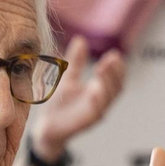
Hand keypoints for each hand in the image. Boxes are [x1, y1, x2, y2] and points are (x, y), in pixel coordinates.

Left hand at [31, 36, 126, 160]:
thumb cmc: (60, 104)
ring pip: (108, 98)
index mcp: (99, 91)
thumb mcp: (68, 78)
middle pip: (117, 87)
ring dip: (108, 82)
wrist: (47, 126)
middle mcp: (101, 102)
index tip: (114, 54)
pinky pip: (96, 111)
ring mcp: (95, 113)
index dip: (117, 67)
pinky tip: (95, 89)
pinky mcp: (86, 122)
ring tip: (103, 68)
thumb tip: (81, 40)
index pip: (115, 78)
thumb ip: (76, 61)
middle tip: (112, 58)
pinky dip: (98, 100)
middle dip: (116, 72)